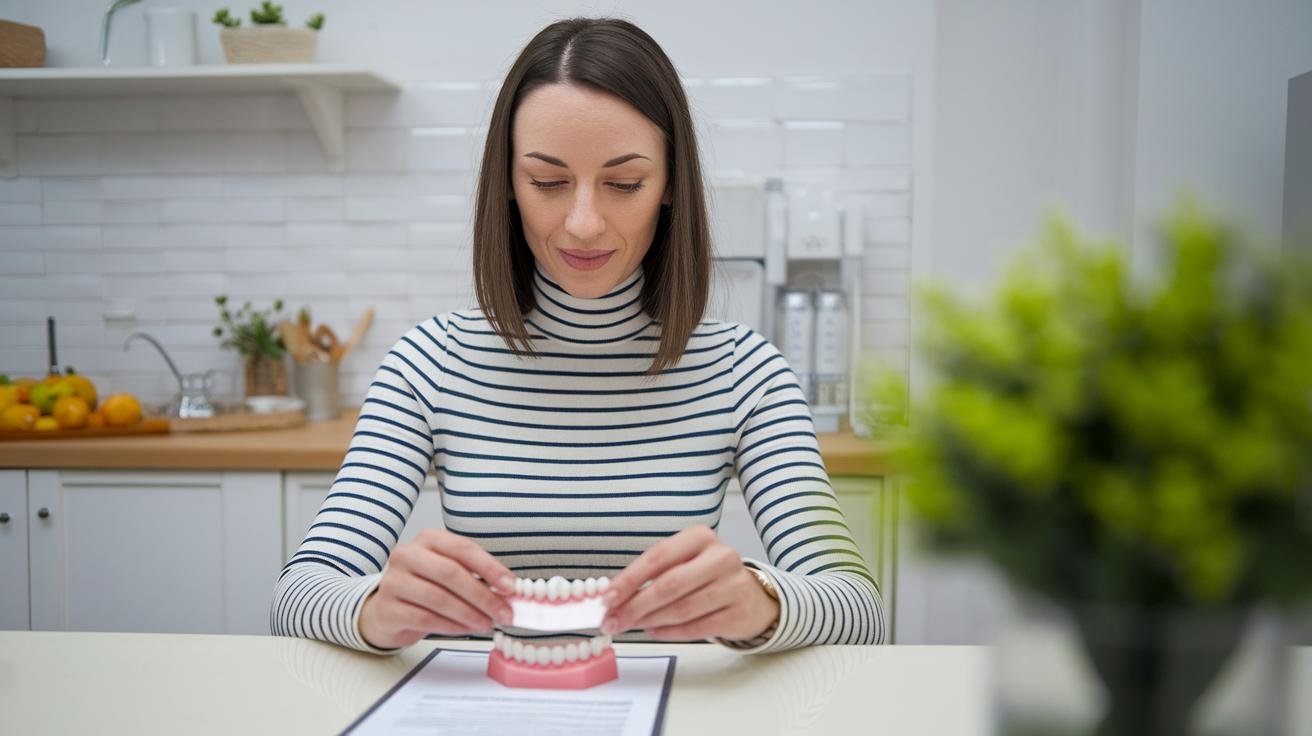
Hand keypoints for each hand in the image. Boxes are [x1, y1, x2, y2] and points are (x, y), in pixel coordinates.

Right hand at [358, 528, 515, 649]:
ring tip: (487, 624)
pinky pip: (425, 618)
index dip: (489, 568)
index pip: (463, 549)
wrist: (386, 610)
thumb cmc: (423, 587)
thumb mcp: (448, 573)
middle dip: (482, 595)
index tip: (510, 586)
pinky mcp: (388, 608)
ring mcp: (394, 581)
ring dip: (469, 614)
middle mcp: (408, 555)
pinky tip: (466, 630)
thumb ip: (476, 577)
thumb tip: (508, 591)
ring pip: (439, 598)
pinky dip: (452, 626)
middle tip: (503, 612)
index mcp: (428, 539)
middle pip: (451, 573)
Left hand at [600, 525, 779, 640]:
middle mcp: (720, 557)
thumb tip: (613, 598)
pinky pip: (696, 628)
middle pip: (669, 585)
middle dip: (635, 605)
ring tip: (633, 625)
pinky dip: (669, 632)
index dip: (629, 579)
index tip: (607, 598)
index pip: (657, 557)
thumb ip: (652, 576)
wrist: (752, 596)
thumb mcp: (683, 563)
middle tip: (613, 621)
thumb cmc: (707, 577)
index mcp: (700, 537)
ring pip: (681, 609)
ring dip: (650, 620)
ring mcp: (733, 585)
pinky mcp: (738, 613)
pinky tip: (654, 630)